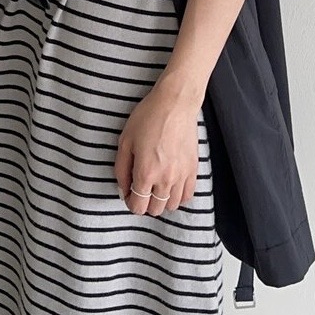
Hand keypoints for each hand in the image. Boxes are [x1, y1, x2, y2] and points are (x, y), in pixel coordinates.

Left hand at [114, 75, 201, 216]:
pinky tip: (171, 184)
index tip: (129, 193)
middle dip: (145, 203)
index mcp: (145, 173)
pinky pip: (188, 196)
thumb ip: (121, 169)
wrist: (175, 104)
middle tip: (141, 188)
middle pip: (155, 210)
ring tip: (156, 186)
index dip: (130, 202)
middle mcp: (165, 180)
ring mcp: (181, 176)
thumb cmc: (148, 117)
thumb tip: (123, 189)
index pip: (138, 207)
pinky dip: (178, 195)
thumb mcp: (125, 141)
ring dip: (162, 200)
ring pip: (172, 206)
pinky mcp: (193, 170)